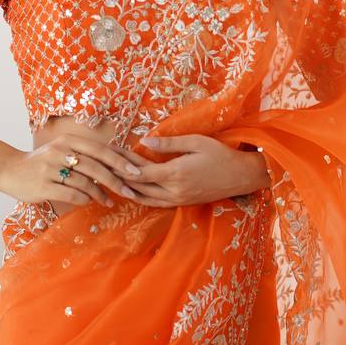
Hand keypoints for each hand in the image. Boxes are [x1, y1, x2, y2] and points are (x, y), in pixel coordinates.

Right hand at [1, 136, 148, 210]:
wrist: (10, 170)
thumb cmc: (42, 162)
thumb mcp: (62, 150)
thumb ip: (86, 155)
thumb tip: (117, 165)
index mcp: (68, 140)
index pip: (100, 150)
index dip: (120, 161)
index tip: (137, 172)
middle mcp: (59, 151)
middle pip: (95, 167)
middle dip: (116, 181)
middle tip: (129, 191)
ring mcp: (50, 168)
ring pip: (85, 183)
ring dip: (100, 194)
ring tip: (108, 201)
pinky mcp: (43, 186)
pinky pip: (71, 195)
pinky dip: (84, 199)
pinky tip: (88, 201)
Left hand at [116, 133, 269, 207]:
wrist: (241, 176)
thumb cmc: (220, 154)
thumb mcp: (196, 142)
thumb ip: (169, 143)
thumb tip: (144, 140)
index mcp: (175, 174)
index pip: (140, 172)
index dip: (122, 165)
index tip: (109, 154)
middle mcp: (174, 191)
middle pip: (138, 187)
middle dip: (119, 177)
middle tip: (104, 167)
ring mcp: (178, 200)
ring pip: (144, 199)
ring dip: (127, 190)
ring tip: (111, 181)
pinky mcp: (182, 203)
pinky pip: (155, 203)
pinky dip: (141, 197)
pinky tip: (132, 191)